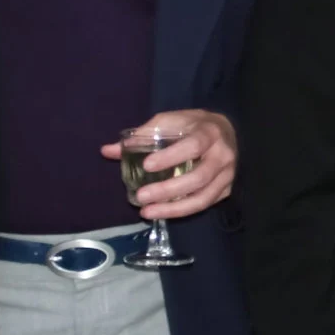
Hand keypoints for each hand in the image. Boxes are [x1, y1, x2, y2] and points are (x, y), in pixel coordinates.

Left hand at [102, 110, 237, 218]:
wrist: (226, 131)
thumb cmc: (193, 125)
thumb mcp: (169, 121)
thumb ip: (141, 135)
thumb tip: (107, 150)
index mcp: (209, 133)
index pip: (193, 146)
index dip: (171, 157)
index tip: (146, 165)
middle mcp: (223, 155)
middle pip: (198, 177)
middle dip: (168, 190)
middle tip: (141, 196)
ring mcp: (227, 176)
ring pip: (202, 198)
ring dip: (173, 208)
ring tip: (147, 212)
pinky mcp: (226, 190)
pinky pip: (204, 205)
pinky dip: (182, 211)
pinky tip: (162, 213)